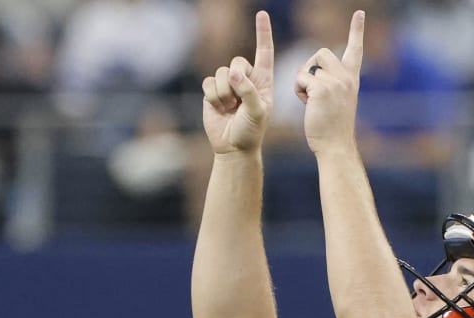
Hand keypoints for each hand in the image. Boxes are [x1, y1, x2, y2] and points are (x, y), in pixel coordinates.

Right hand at [201, 11, 273, 154]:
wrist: (233, 147)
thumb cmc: (252, 130)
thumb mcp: (258, 112)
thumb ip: (249, 91)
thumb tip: (233, 74)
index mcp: (263, 80)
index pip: (264, 52)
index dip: (262, 33)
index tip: (261, 14)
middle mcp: (246, 78)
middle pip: (237, 62)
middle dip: (236, 81)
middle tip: (238, 101)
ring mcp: (228, 84)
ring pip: (221, 73)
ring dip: (225, 93)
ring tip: (230, 108)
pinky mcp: (212, 91)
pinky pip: (209, 82)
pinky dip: (213, 96)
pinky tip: (219, 108)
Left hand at [293, 10, 364, 154]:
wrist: (336, 146)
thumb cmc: (333, 128)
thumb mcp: (339, 100)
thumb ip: (332, 83)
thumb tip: (315, 72)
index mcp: (352, 79)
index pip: (355, 50)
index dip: (356, 30)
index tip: (359, 12)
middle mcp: (346, 77)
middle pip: (322, 52)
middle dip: (310, 66)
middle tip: (310, 88)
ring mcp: (335, 82)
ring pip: (308, 67)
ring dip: (303, 82)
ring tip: (310, 101)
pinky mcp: (322, 89)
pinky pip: (301, 78)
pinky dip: (298, 91)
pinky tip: (306, 105)